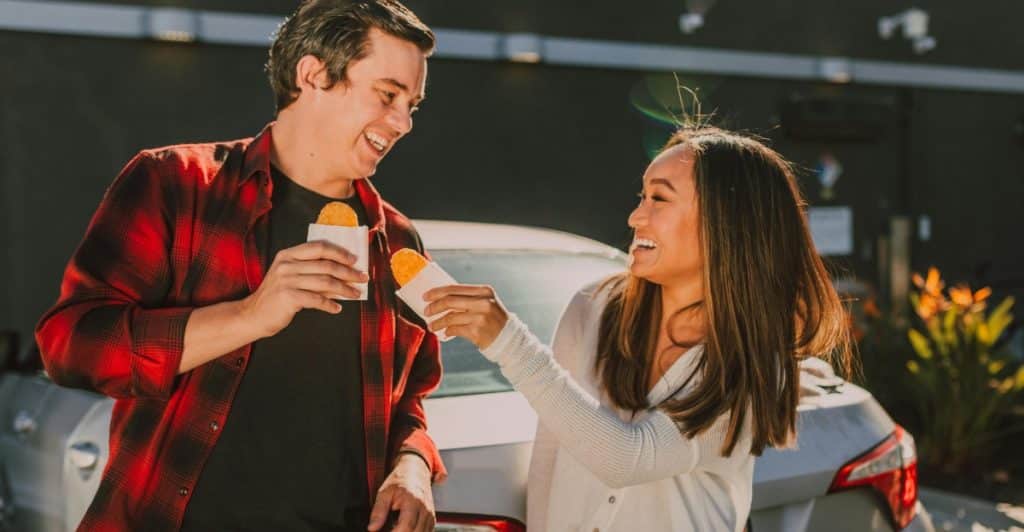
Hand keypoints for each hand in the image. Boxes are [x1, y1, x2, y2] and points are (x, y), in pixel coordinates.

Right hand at [240, 241, 367, 337]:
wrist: (253, 315)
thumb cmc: (276, 296)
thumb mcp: (289, 276)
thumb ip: (310, 270)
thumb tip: (342, 272)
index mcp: (288, 254)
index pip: (319, 247)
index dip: (339, 252)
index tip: (355, 260)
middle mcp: (287, 264)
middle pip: (326, 265)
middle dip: (348, 272)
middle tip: (362, 278)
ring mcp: (286, 280)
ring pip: (325, 282)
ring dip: (344, 289)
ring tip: (356, 294)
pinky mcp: (288, 297)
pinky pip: (316, 299)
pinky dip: (329, 304)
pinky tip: (337, 308)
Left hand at [367, 454, 434, 531]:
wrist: (416, 472)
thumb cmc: (400, 481)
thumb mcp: (384, 492)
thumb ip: (378, 511)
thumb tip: (372, 528)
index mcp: (413, 501)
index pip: (406, 527)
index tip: (384, 531)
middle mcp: (425, 509)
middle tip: (389, 528)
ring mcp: (430, 515)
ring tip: (396, 525)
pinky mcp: (432, 519)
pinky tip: (405, 527)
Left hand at [422, 284, 508, 349]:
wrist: (508, 338)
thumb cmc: (492, 318)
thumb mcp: (485, 302)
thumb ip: (467, 297)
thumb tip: (439, 297)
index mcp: (484, 291)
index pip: (454, 288)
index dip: (437, 292)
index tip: (425, 296)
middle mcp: (483, 302)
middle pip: (450, 301)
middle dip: (434, 307)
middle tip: (426, 311)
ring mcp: (480, 318)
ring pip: (450, 317)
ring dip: (437, 322)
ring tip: (431, 326)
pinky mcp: (477, 332)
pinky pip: (454, 330)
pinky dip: (447, 331)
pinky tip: (445, 332)